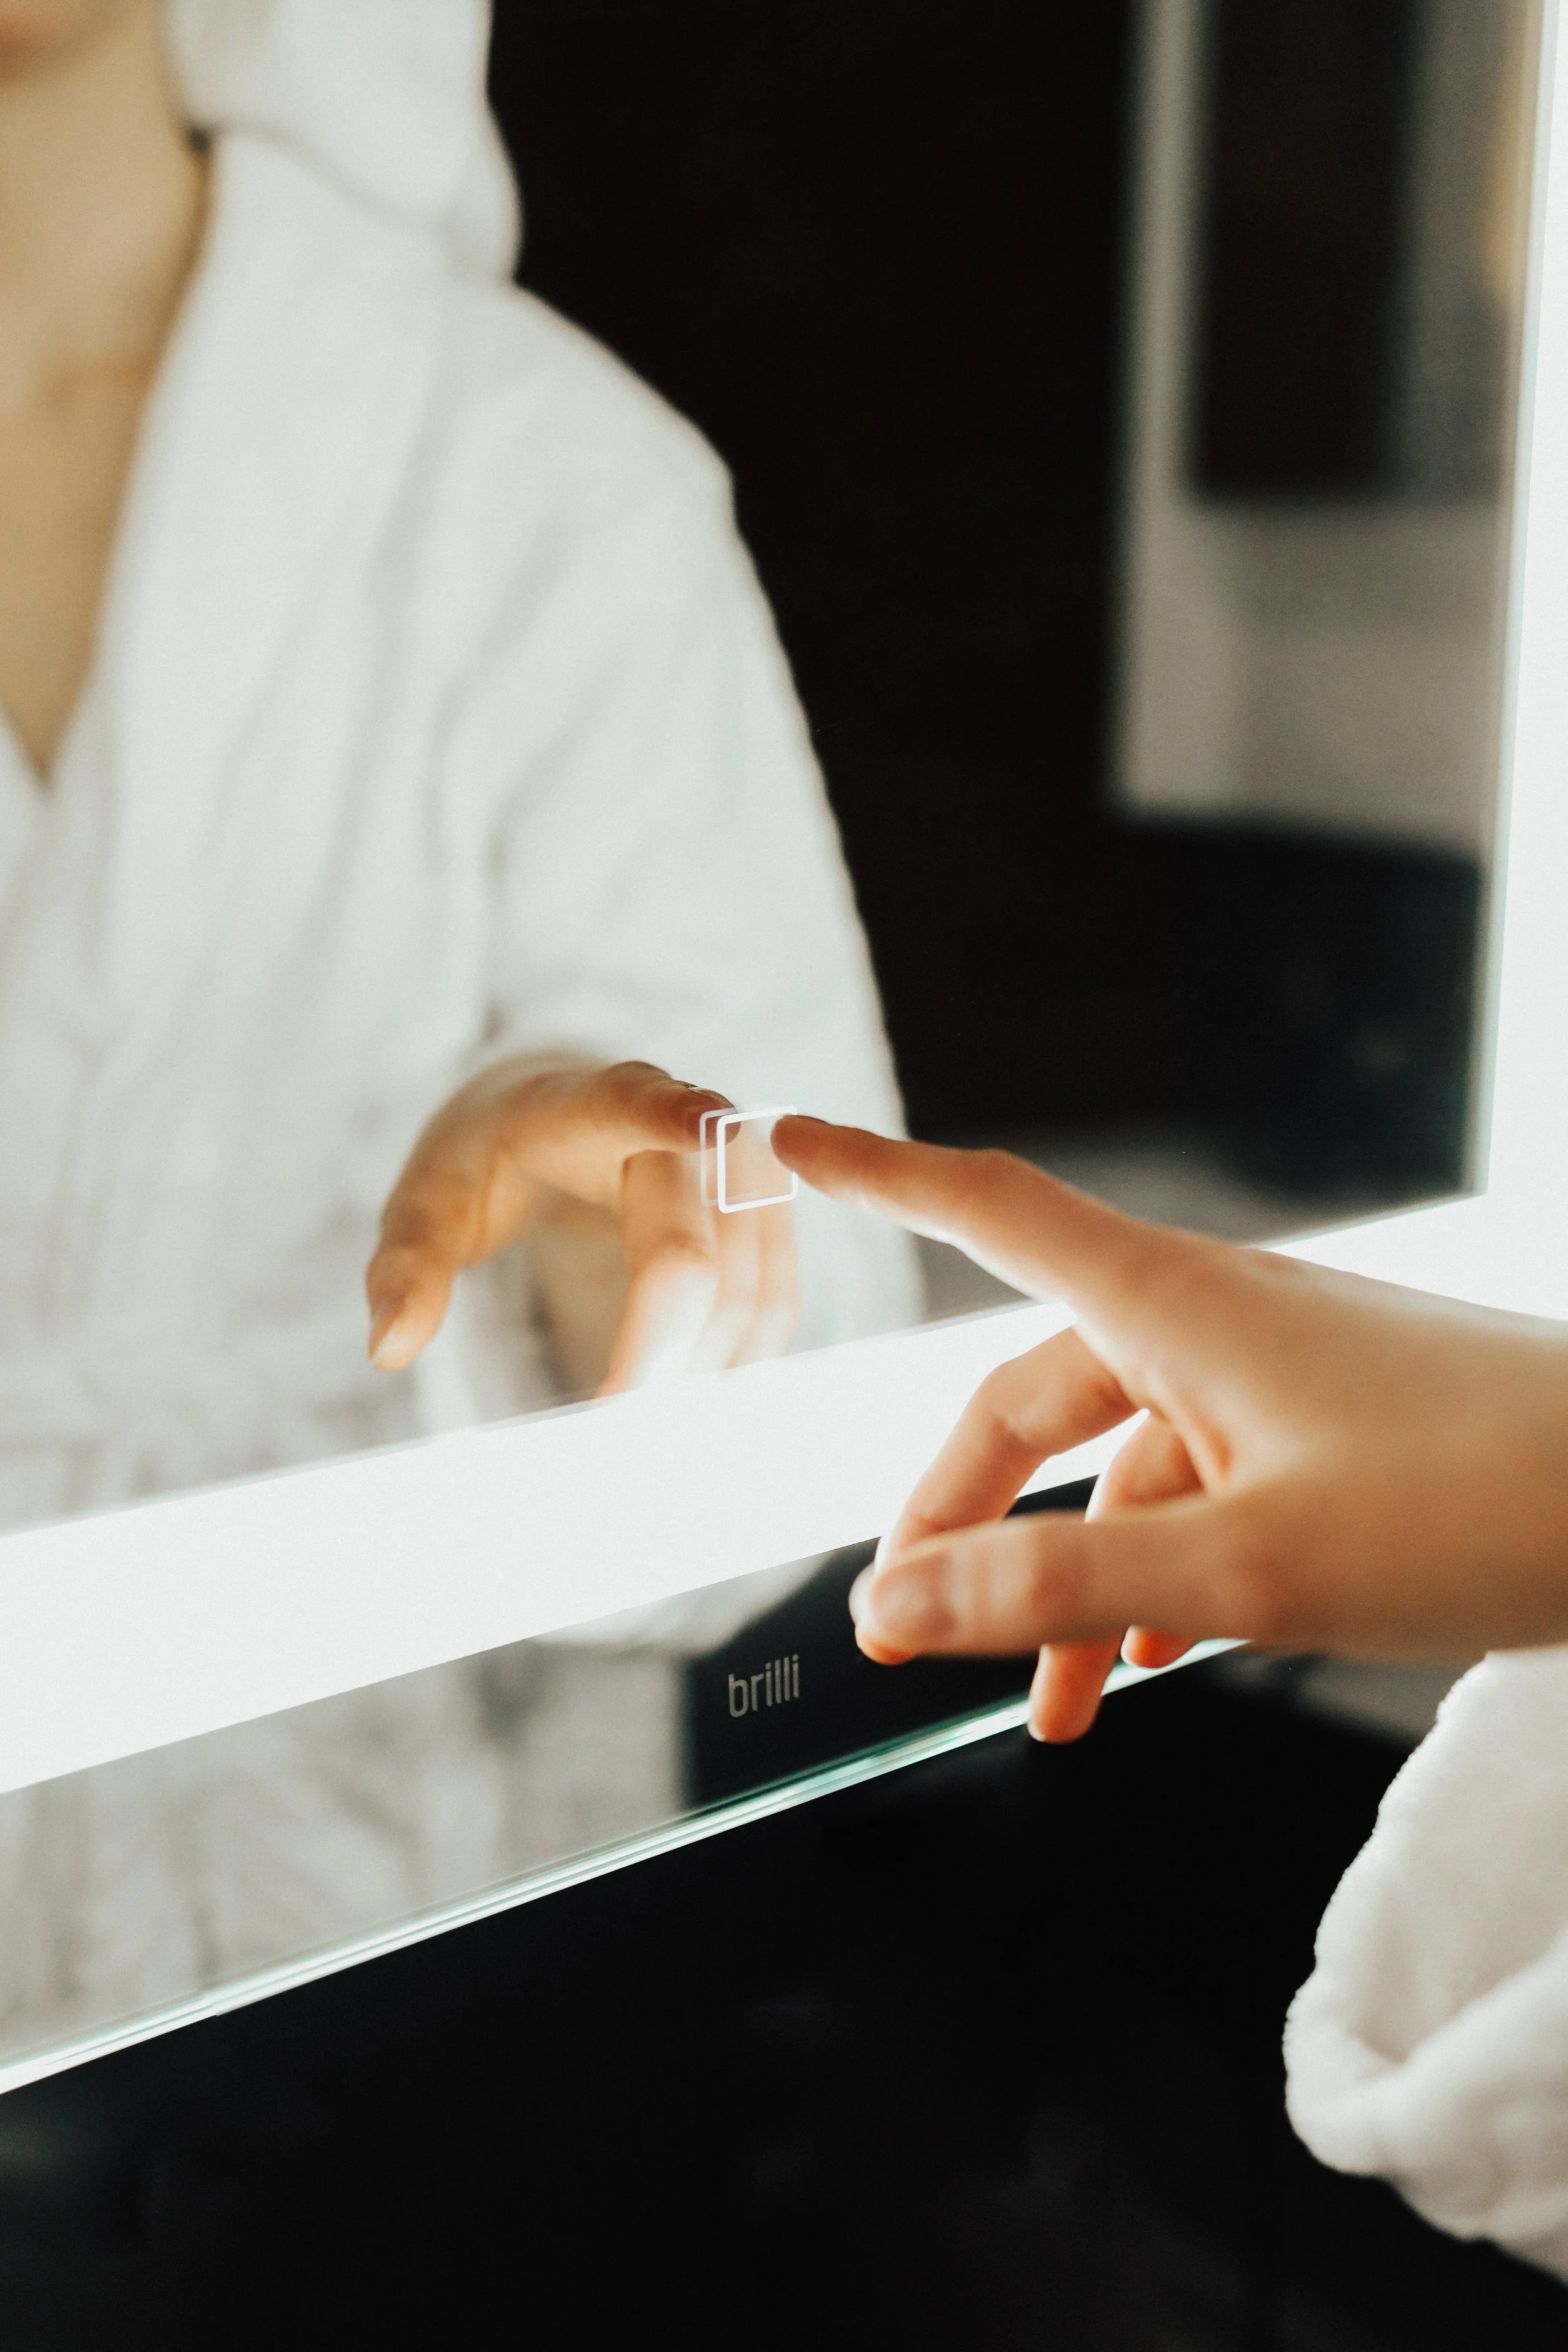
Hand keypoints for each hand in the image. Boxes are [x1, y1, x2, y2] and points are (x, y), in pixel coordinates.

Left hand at [368, 1061, 798, 1392]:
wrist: (558, 1120)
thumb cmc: (489, 1159)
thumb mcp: (427, 1200)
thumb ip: (406, 1266)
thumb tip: (389, 1348)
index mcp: (585, 1106)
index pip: (634, 1105)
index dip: (677, 1117)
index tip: (710, 1125)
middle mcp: (679, 1126)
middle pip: (689, 1257)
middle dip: (654, 1358)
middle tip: (603, 1433)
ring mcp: (735, 1169)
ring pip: (749, 1291)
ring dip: (704, 1376)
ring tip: (640, 1435)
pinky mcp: (764, 1215)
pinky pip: (774, 1300)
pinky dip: (740, 1364)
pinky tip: (695, 1408)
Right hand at [772, 1116, 1567, 1741]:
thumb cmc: (1481, 1503)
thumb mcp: (1241, 1565)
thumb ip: (1055, 1590)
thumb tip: (889, 1613)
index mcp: (1176, 1309)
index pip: (987, 1212)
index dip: (876, 1176)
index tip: (782, 1142)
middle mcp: (1217, 1323)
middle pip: (1035, 1397)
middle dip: (965, 1517)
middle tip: (909, 1632)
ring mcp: (1281, 1376)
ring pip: (1126, 1470)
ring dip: (1076, 1583)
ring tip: (1061, 1713)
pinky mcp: (1336, 1431)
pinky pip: (1208, 1489)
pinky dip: (1162, 1572)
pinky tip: (1163, 1661)